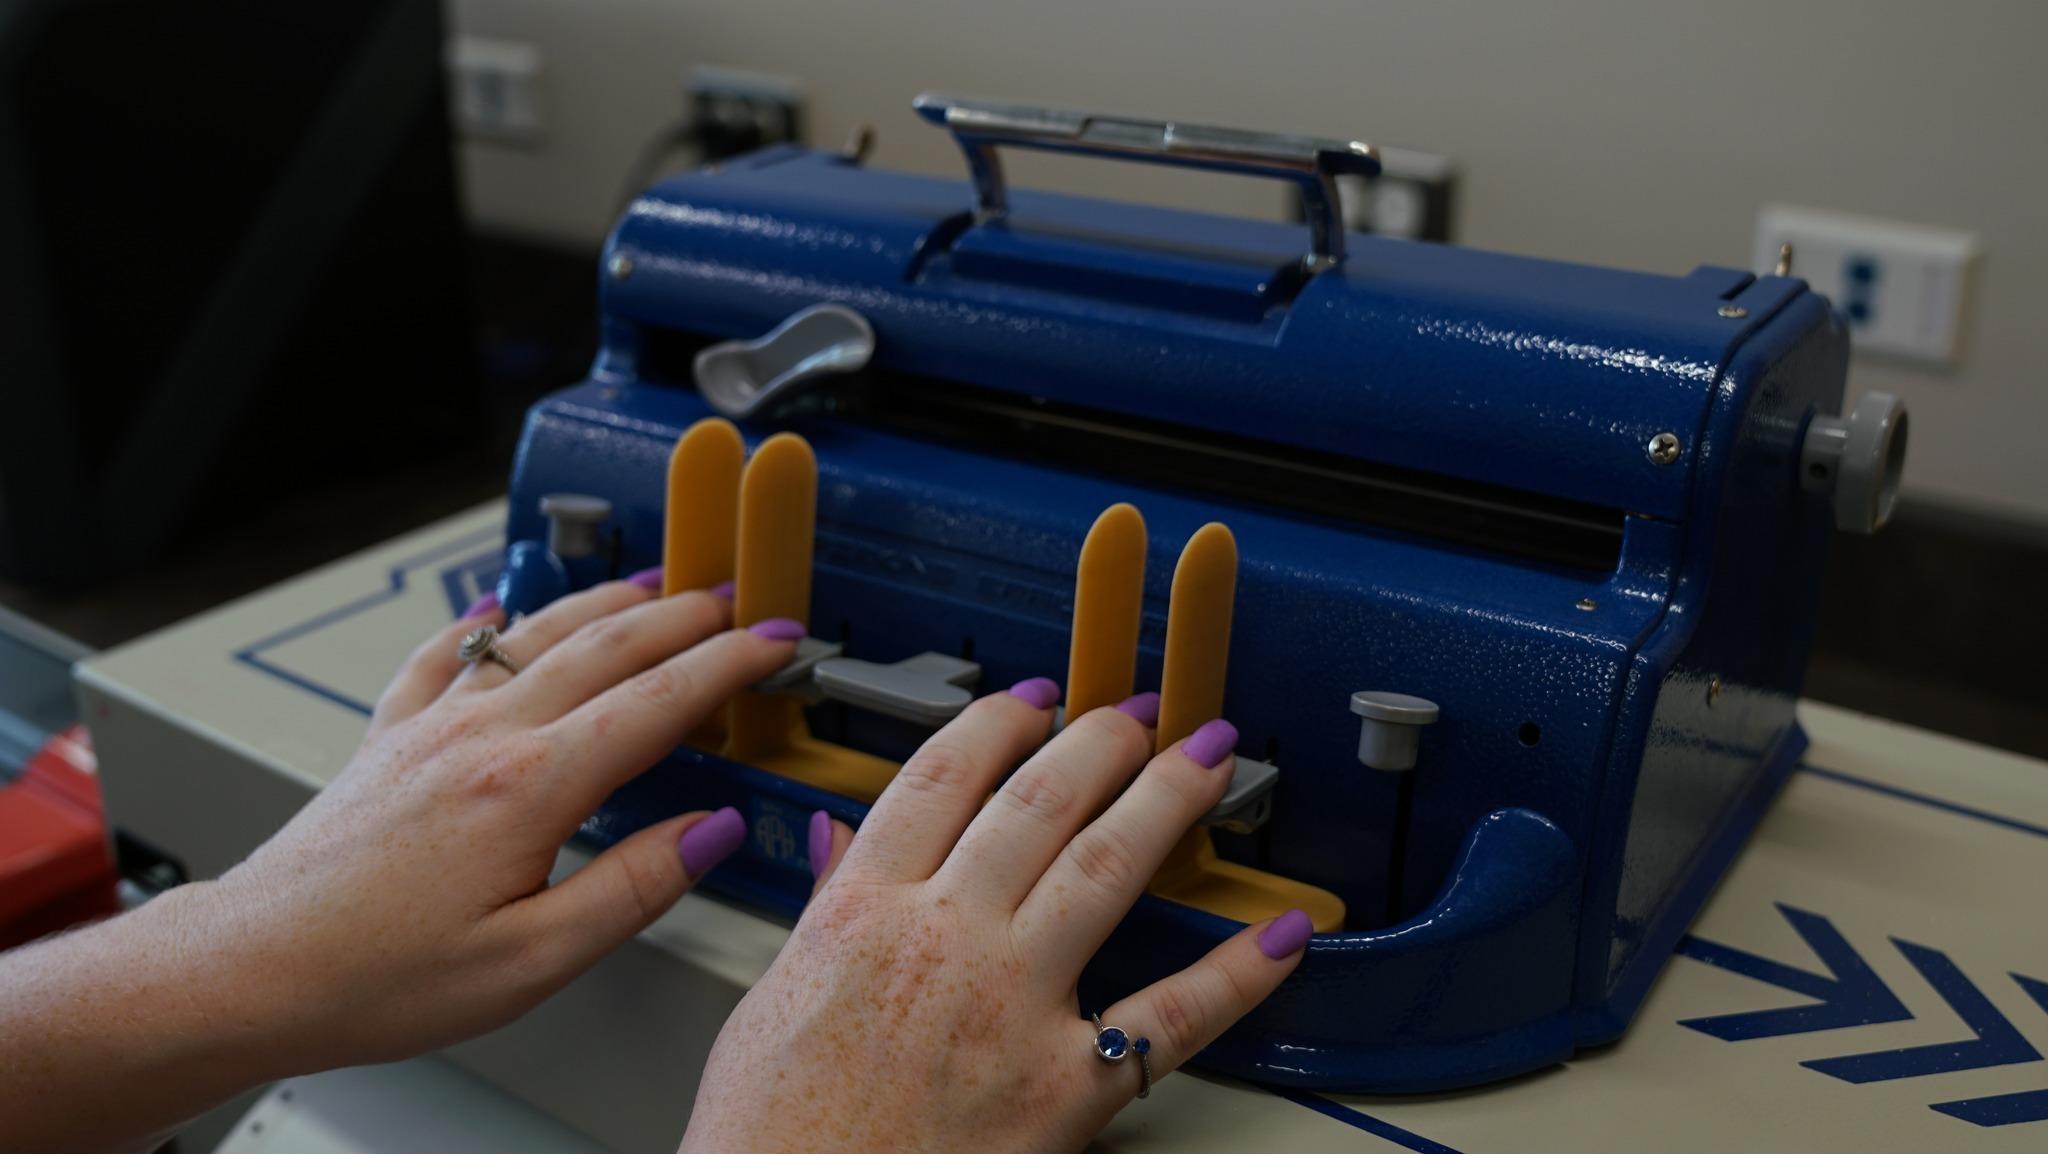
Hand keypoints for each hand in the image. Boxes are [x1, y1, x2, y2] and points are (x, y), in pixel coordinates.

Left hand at [0, 570, 801, 1153]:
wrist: (251, 968)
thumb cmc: (377, 976)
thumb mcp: (532, 960)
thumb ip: (633, 887)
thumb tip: (710, 832)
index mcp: (527, 787)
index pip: (657, 702)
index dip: (729, 665)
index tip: (776, 645)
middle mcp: (480, 735)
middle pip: (605, 646)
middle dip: (685, 615)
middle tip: (739, 601)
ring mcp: (429, 726)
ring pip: (536, 634)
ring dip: (605, 601)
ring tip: (654, 582)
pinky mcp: (387, 737)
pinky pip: (444, 657)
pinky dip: (484, 624)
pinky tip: (497, 609)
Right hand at [681, 683, 1313, 1153]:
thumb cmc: (772, 1132)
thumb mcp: (770, 999)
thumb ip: (824, 908)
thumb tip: (839, 839)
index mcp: (863, 911)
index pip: (943, 779)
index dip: (998, 723)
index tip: (1034, 702)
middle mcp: (944, 940)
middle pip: (1038, 802)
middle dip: (1099, 742)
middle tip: (1136, 714)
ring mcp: (1013, 1007)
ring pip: (1105, 868)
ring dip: (1166, 799)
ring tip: (1206, 755)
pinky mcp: (1068, 1087)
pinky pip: (1171, 1016)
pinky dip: (1237, 974)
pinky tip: (1280, 935)